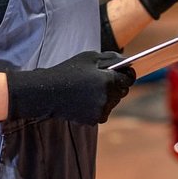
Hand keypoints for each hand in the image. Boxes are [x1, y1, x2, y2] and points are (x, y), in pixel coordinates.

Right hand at [7, 50, 134, 124]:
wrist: (48, 92)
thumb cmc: (68, 71)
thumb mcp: (90, 57)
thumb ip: (111, 59)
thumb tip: (126, 62)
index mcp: (108, 80)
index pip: (129, 78)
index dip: (127, 74)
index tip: (124, 72)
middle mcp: (107, 97)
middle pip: (123, 91)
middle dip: (116, 85)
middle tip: (101, 80)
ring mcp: (100, 110)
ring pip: (113, 103)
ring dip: (107, 97)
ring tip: (90, 90)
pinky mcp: (93, 120)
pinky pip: (103, 112)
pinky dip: (98, 106)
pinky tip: (85, 100)